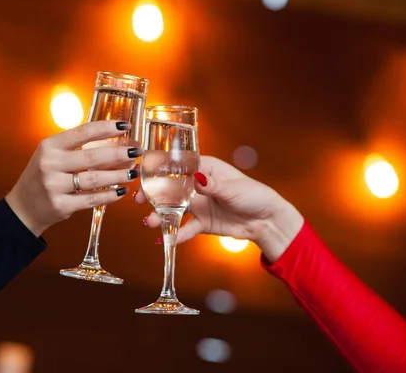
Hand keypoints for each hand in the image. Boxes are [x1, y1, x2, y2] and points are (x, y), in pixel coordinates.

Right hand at [6, 120, 141, 235]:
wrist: (23, 206)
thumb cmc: (43, 176)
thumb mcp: (52, 154)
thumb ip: (75, 146)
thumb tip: (112, 139)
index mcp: (50, 146)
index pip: (83, 132)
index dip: (106, 128)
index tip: (125, 126)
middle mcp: (51, 164)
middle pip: (92, 157)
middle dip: (119, 154)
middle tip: (137, 152)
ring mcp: (54, 186)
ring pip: (95, 179)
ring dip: (118, 176)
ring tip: (133, 173)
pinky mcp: (61, 205)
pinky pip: (91, 200)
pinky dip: (109, 196)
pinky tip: (121, 191)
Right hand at [134, 156, 303, 261]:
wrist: (267, 221)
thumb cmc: (254, 195)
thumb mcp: (233, 189)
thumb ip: (212, 185)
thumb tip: (196, 178)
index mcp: (205, 168)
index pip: (178, 165)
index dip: (160, 169)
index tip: (145, 174)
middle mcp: (197, 185)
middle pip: (170, 188)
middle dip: (152, 193)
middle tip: (138, 200)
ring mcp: (198, 204)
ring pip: (173, 209)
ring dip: (160, 215)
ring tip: (149, 223)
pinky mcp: (202, 223)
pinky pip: (185, 228)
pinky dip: (175, 234)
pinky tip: (164, 240)